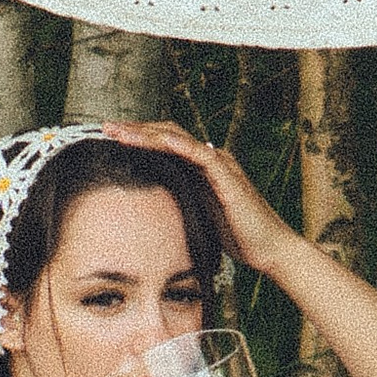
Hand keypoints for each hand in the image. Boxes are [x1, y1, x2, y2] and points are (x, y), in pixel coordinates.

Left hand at [99, 118, 298, 279]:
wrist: (270, 249)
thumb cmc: (237, 238)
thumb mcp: (198, 217)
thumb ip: (180, 203)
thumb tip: (150, 206)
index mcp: (201, 168)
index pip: (166, 143)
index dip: (138, 137)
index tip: (110, 137)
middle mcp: (211, 159)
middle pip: (167, 134)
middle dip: (135, 129)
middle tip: (105, 127)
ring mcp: (220, 165)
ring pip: (179, 139)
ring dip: (146, 133)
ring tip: (118, 132)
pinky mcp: (228, 177)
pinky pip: (201, 155)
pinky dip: (179, 145)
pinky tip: (158, 141)